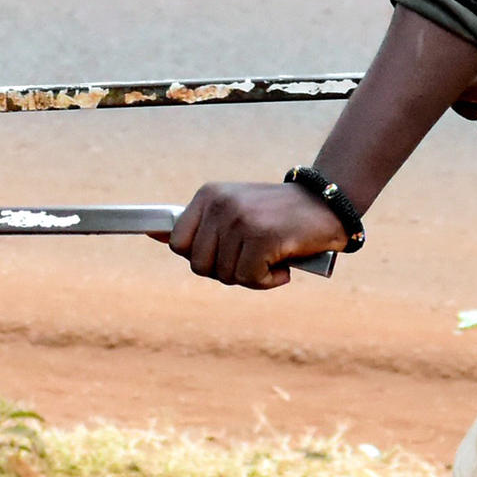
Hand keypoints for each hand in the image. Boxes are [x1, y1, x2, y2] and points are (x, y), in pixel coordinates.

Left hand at [163, 180, 347, 290]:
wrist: (326, 204)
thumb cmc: (276, 215)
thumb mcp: (231, 211)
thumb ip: (196, 225)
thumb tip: (150, 232)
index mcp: (207, 195)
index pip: (178, 244)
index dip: (203, 258)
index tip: (227, 252)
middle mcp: (219, 204)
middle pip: (199, 265)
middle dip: (228, 270)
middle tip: (253, 257)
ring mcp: (240, 219)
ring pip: (226, 275)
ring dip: (252, 276)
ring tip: (271, 256)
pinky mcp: (262, 236)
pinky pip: (250, 279)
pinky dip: (269, 281)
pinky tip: (284, 264)